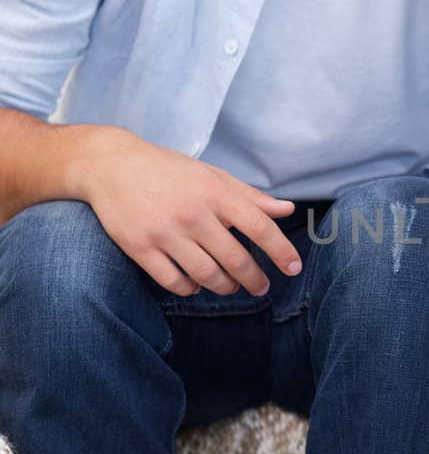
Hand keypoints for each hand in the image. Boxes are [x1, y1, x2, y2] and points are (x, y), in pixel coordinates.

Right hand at [75, 128, 301, 295]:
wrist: (111, 165)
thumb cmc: (168, 171)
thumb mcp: (212, 175)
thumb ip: (249, 196)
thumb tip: (287, 209)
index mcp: (215, 192)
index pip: (259, 226)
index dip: (281, 250)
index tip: (293, 268)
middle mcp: (193, 213)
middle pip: (235, 259)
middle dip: (253, 279)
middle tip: (260, 287)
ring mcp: (165, 232)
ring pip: (207, 275)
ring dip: (225, 286)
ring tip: (230, 286)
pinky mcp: (140, 248)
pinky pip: (173, 281)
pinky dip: (190, 288)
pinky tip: (196, 284)